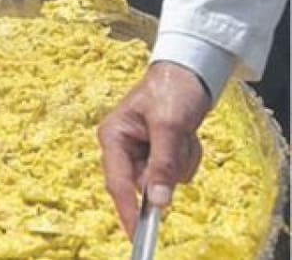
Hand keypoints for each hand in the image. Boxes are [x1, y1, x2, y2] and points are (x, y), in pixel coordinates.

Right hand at [98, 62, 210, 237]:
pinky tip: (187, 137)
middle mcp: (122, 147)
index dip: (127, 209)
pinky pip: (176, 172)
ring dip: (182, 161)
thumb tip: (158, 202)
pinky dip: (187, 157)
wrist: (190, 72)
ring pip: (164, 179)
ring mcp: (140, 151)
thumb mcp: (169, 125)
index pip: (117, 181)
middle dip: (168, 169)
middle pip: (143, 182)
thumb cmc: (172, 90)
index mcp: (113, 136)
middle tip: (181, 142)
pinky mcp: (157, 153)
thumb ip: (163, 164)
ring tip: (185, 133)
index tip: (138, 232)